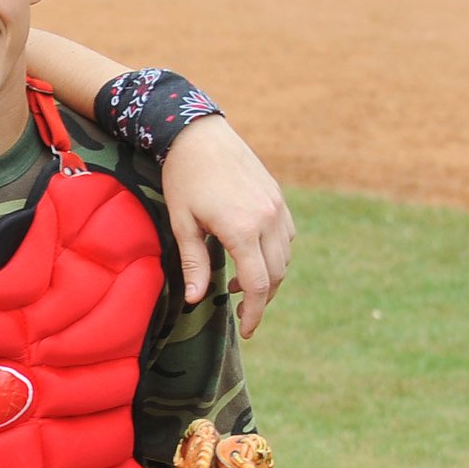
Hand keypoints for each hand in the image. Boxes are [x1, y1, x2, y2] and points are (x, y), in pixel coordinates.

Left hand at [160, 117, 294, 340]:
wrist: (199, 136)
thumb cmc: (184, 180)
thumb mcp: (182, 225)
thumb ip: (194, 264)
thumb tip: (197, 301)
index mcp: (242, 229)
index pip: (259, 284)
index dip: (255, 313)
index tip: (247, 331)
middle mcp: (267, 219)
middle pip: (277, 274)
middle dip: (263, 299)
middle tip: (243, 313)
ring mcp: (277, 207)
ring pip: (285, 257)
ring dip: (270, 278)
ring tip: (243, 287)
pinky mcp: (279, 198)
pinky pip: (286, 237)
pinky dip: (276, 255)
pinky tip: (254, 259)